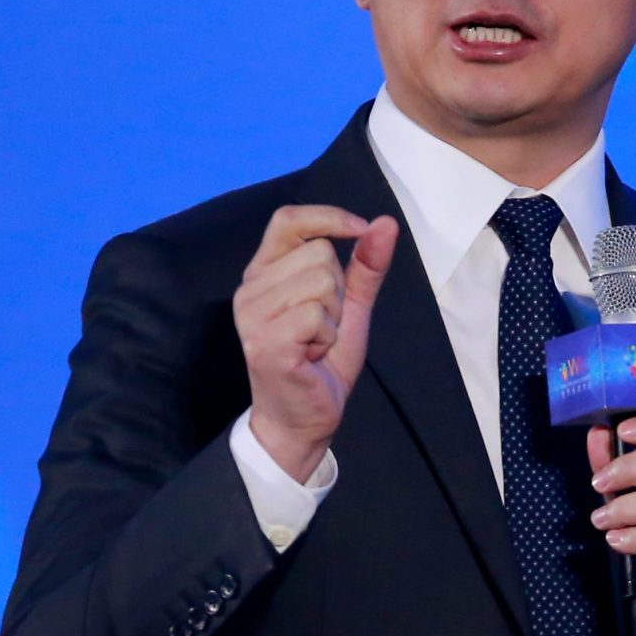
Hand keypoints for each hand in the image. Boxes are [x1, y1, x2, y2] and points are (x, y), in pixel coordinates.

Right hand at [233, 204, 398, 480]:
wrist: (304, 419)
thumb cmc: (320, 362)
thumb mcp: (350, 307)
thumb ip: (365, 266)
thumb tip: (385, 223)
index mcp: (265, 271)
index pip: (288, 219)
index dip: (328, 216)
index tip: (360, 228)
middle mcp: (250, 288)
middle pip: (319, 253)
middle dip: (339, 291)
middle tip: (322, 326)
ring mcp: (252, 314)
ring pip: (321, 282)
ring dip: (333, 317)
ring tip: (316, 342)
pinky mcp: (264, 340)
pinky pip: (316, 315)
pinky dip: (327, 337)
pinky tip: (312, 355)